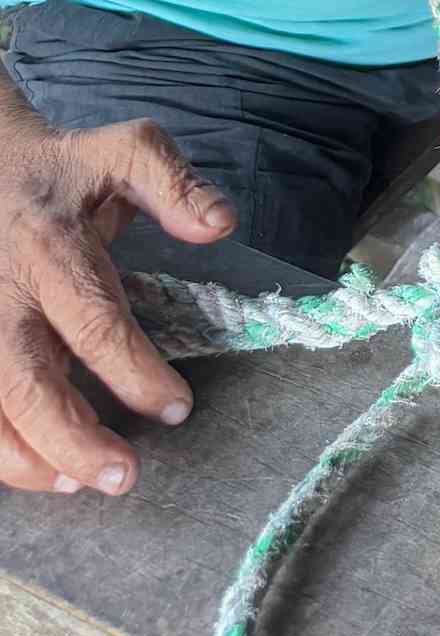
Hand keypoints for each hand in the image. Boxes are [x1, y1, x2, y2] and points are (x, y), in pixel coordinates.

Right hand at [0, 112, 235, 494]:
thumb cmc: (65, 169)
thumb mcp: (125, 150)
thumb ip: (175, 186)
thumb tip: (222, 225)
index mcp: (52, 247)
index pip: (95, 322)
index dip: (137, 373)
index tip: (178, 408)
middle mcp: (3, 294)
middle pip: (29, 382)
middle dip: (75, 440)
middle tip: (125, 477)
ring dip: (29, 457)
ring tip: (79, 485)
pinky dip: (0, 449)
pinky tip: (38, 470)